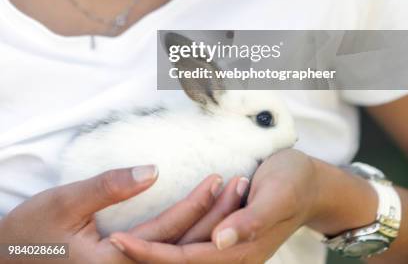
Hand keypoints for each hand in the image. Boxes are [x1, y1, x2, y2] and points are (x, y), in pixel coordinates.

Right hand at [0, 165, 228, 263]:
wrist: (6, 262)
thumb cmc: (30, 233)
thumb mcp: (64, 203)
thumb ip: (109, 187)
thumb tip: (153, 170)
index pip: (168, 232)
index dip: (197, 205)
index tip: (219, 180)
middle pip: (182, 248)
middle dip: (215, 218)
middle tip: (240, 187)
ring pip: (178, 255)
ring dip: (207, 228)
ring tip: (230, 198)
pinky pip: (164, 258)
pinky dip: (189, 241)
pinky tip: (206, 224)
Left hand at [109, 150, 319, 262]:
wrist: (313, 181)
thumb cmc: (294, 181)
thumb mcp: (277, 195)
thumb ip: (252, 221)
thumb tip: (221, 239)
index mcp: (242, 250)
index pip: (185, 259)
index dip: (151, 253)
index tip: (119, 241)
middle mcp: (233, 255)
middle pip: (180, 262)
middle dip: (144, 254)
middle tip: (108, 241)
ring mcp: (231, 247)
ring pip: (184, 254)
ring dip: (156, 247)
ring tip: (122, 236)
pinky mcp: (229, 236)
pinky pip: (194, 243)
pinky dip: (172, 238)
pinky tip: (155, 231)